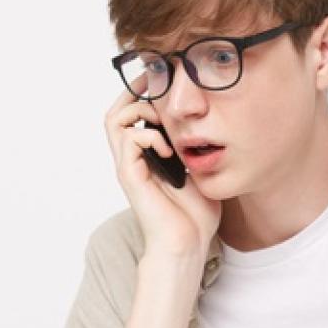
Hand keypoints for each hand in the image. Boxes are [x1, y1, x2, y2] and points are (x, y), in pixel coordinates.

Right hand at [103, 73, 221, 259]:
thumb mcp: (201, 172)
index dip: (143, 95)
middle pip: (115, 112)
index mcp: (147, 157)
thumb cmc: (195, 216)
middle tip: (155, 86)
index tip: (163, 82)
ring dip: (139, 111)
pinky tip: (168, 150)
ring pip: (115, 120)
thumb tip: (212, 128)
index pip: (132, 115)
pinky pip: (129, 139)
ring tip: (161, 123)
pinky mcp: (130, 176)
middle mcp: (133, 160)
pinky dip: (149, 135)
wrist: (187, 244)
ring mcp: (129, 167)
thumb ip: (198, 150)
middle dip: (134, 93)